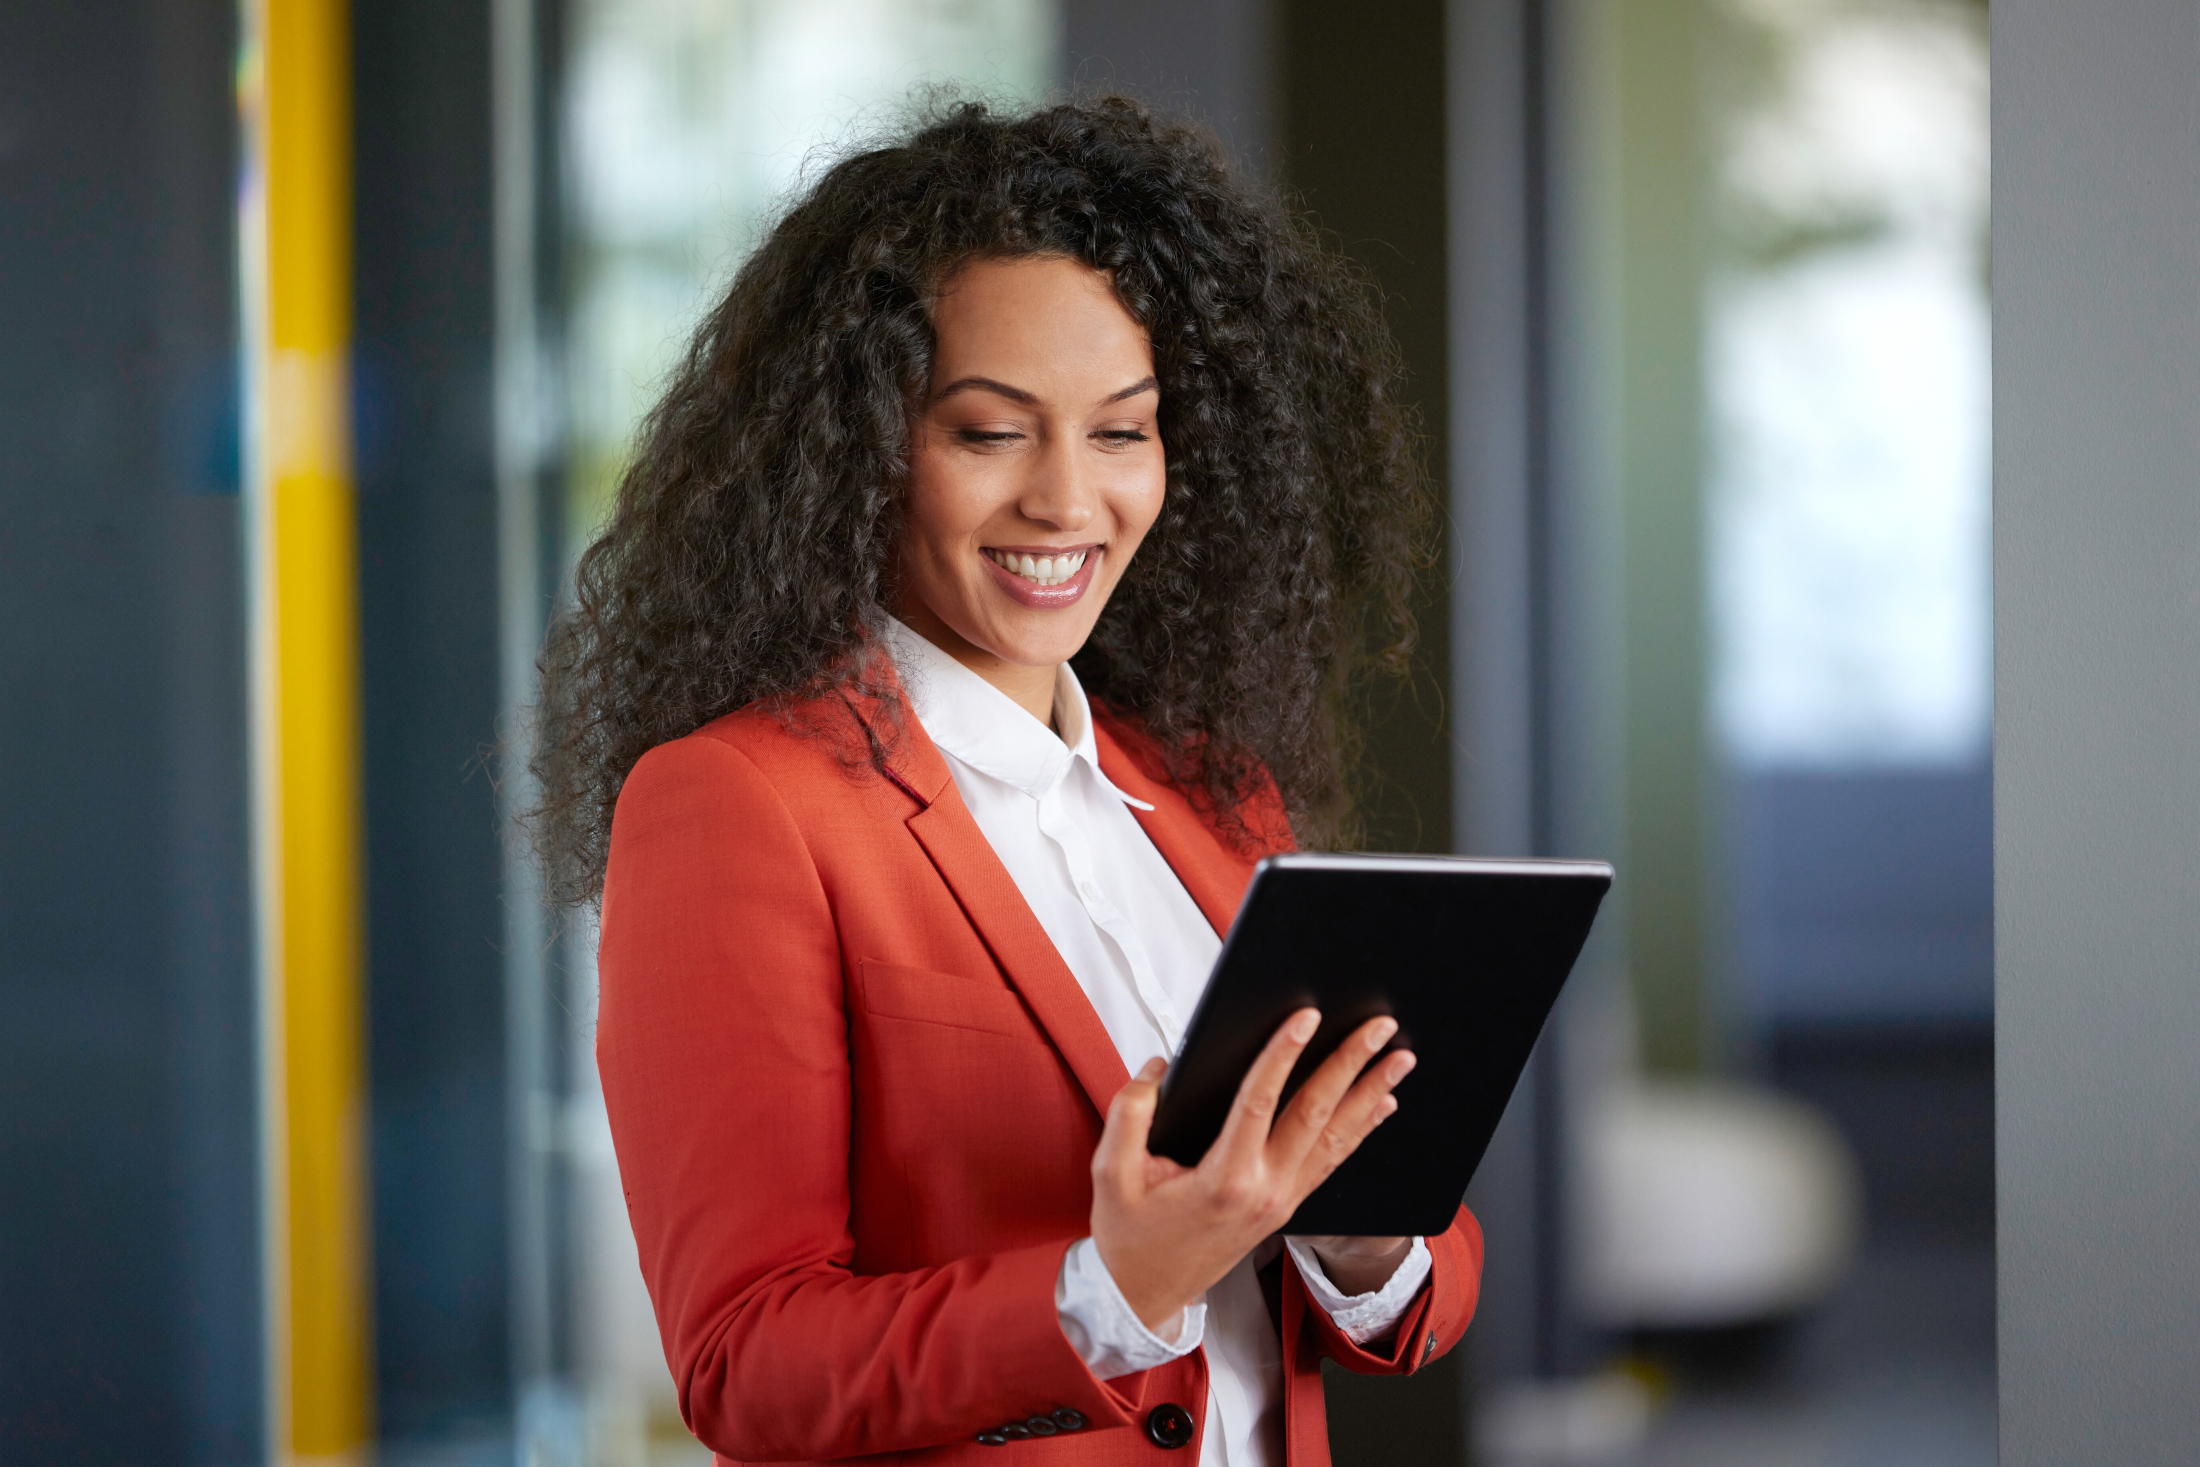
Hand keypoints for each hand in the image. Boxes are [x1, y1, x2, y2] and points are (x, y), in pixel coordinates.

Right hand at [1088, 1008, 1416, 1331]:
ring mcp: (1281, 1201)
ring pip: (1335, 1139)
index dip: (1283, 1054)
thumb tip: (1160, 1068)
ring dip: (1370, 1094)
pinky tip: (1381, 1105)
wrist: (1145, 1296)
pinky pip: (1331, 1162)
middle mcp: (1264, 1191)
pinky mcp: (1285, 1208)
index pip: (1261, 1101)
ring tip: (1399, 1058)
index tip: (1307, 1016)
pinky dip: (1360, 1130)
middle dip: (1350, 1064)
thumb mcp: (1111, 1172)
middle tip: (1379, 1026)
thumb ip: (1131, 1111)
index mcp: (1224, 1179)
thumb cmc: (1129, 1237)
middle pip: (1316, 1115)